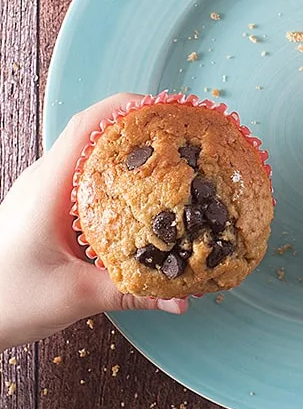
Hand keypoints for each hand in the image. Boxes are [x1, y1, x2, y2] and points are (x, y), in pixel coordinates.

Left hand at [0, 93, 186, 351]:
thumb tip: (179, 299)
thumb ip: (130, 293)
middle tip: (179, 138)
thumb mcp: (75, 297)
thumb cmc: (8, 300)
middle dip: (137, 128)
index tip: (166, 111)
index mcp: (48, 187)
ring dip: (125, 153)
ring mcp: (42, 193)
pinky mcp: (45, 209)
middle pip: (93, 133)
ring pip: (89, 156)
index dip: (127, 109)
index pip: (87, 126)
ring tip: (167, 162)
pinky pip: (83, 179)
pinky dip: (113, 178)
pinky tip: (137, 198)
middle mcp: (44, 181)